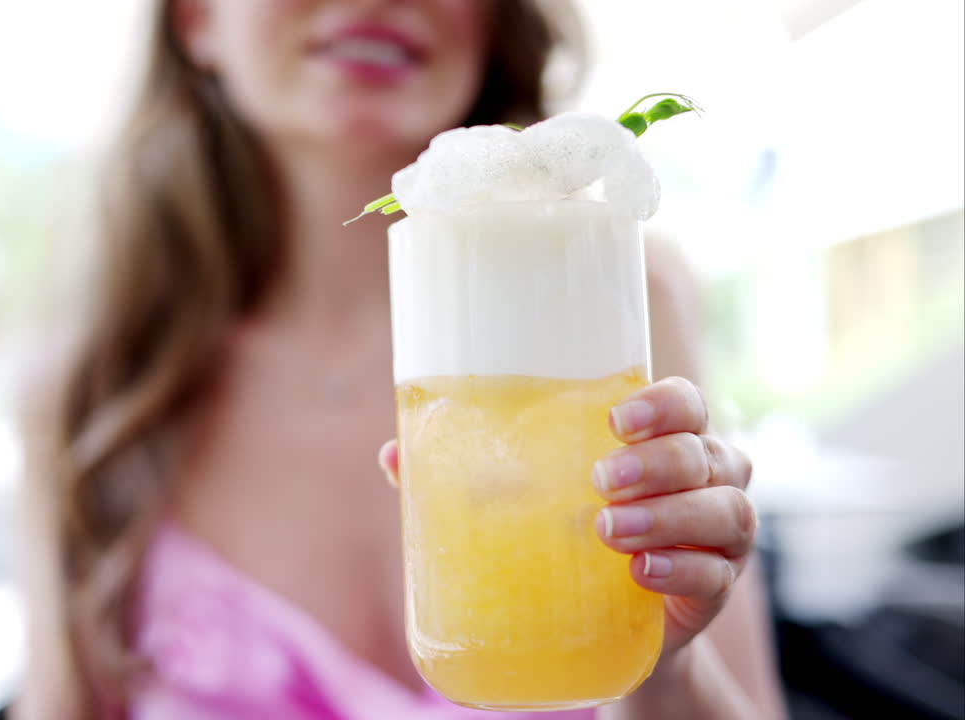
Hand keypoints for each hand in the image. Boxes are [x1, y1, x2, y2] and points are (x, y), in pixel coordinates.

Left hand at [377, 376, 754, 655]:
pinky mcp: (714, 588)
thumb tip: (392, 454)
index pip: (686, 403)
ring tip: (606, 530)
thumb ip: (466, 477)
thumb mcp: (522, 506)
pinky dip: (682, 569)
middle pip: (705, 452)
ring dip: (669, 515)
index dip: (664, 404)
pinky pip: (718, 573)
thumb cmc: (562, 544)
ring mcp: (718, 535)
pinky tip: (640, 572)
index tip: (614, 418)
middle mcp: (704, 479)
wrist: (597, 632)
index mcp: (662, 443)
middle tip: (600, 480)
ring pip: (726, 509)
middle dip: (657, 462)